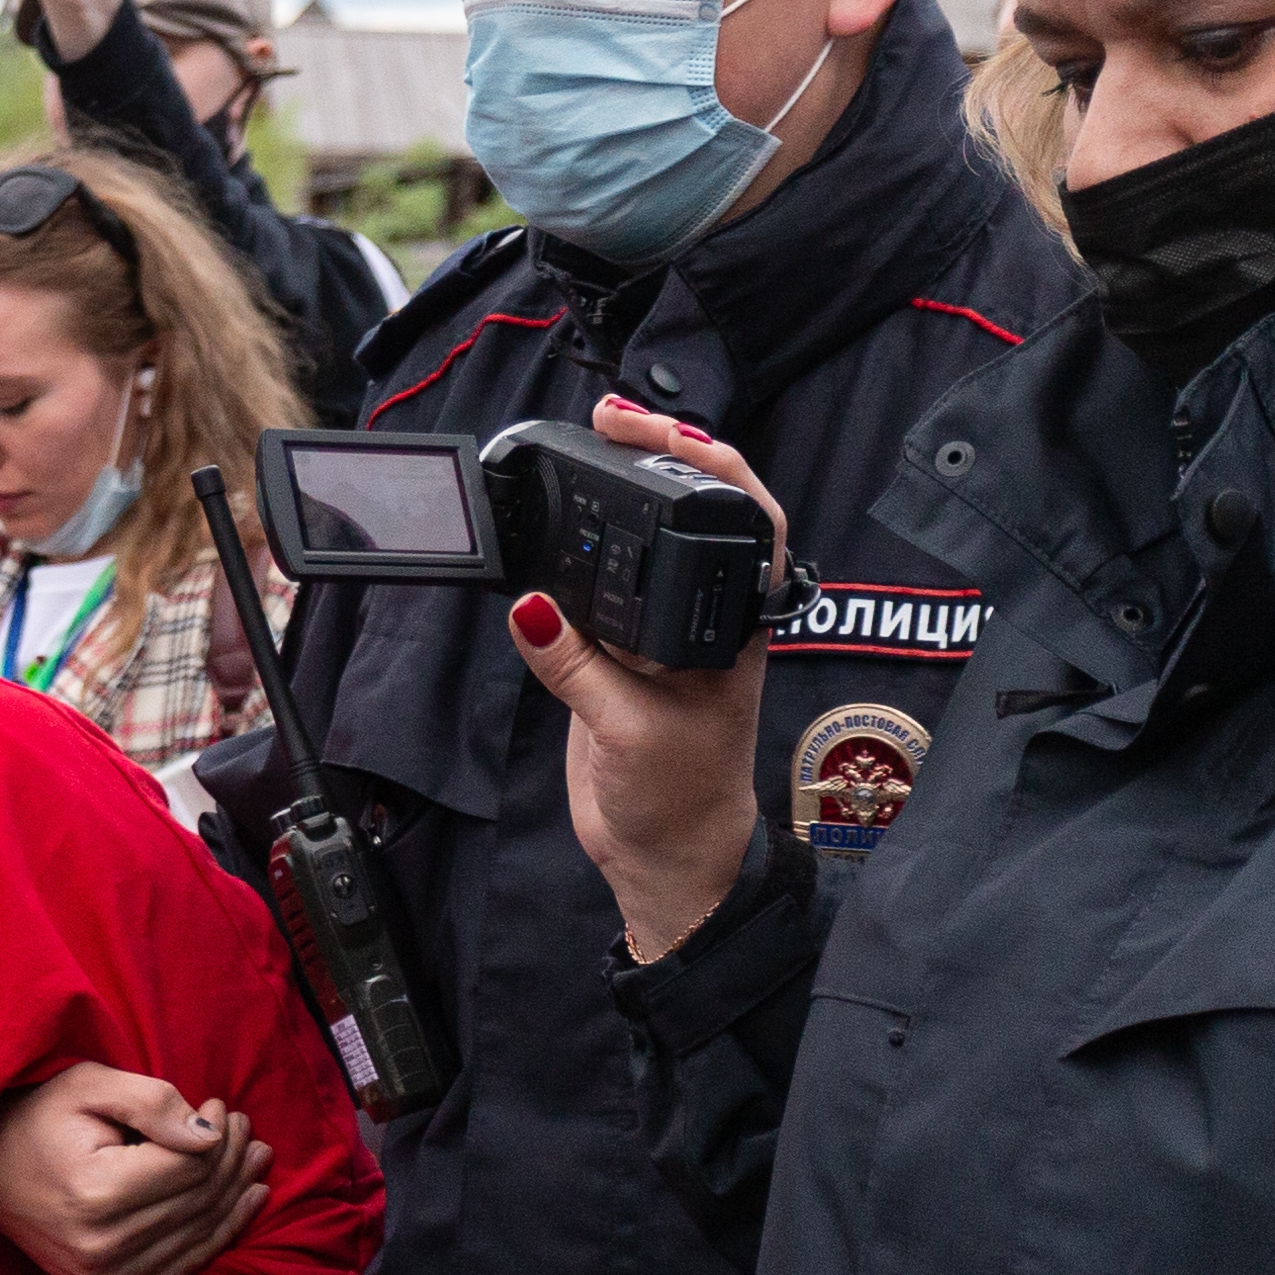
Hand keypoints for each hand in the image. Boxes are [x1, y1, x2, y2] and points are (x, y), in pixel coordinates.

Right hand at [0, 1064, 270, 1274]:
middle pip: (199, 1201)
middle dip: (234, 1160)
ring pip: (201, 1234)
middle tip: (248, 1129)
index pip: (190, 1167)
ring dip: (237, 1196)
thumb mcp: (88, 1086)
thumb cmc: (40, 1120)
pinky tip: (244, 1203)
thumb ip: (151, 1101)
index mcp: (95, 1194)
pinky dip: (219, 1233)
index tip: (221, 1106)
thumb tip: (210, 1135)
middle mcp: (102, 1247)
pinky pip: (185, 1265)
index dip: (219, 1134)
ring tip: (254, 1160)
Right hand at [506, 400, 785, 958]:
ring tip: (584, 446)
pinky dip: (574, 551)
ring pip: (643, 542)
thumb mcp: (628, 731)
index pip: (744, 521)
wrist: (665, 856)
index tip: (659, 434)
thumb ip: (575, 666)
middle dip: (660, 454)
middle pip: (694, 513)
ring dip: (616, 494)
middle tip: (612, 417)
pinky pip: (594, 587)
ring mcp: (657, 631)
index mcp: (730, 627)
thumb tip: (530, 606)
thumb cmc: (680, 799)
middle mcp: (701, 617)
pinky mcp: (614, 654)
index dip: (709, 465)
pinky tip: (552, 526)